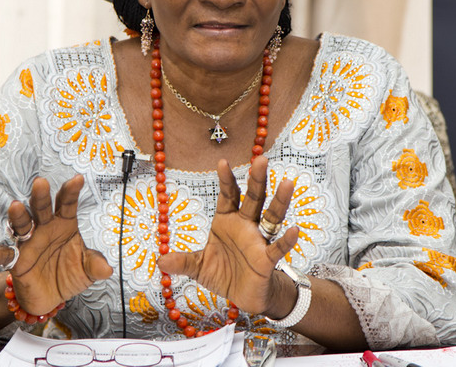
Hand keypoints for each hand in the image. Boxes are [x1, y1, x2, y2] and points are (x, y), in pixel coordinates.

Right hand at [0, 175, 112, 314]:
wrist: (52, 297)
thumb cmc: (69, 274)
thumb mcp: (87, 270)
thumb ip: (95, 265)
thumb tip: (106, 268)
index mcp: (64, 225)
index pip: (67, 205)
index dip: (71, 192)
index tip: (77, 179)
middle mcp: (45, 229)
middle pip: (42, 209)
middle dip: (41, 196)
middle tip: (41, 183)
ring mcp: (29, 243)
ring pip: (22, 225)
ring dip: (18, 216)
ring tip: (16, 206)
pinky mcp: (16, 260)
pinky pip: (6, 256)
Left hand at [157, 155, 298, 315]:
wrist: (244, 296)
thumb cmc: (224, 274)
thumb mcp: (199, 267)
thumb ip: (183, 262)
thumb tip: (160, 261)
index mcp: (227, 221)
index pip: (228, 196)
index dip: (226, 180)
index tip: (223, 162)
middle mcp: (245, 226)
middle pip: (253, 198)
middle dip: (257, 180)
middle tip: (262, 159)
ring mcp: (258, 241)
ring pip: (271, 217)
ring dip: (279, 201)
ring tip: (287, 183)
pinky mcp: (266, 260)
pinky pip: (277, 248)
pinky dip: (286, 240)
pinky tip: (294, 230)